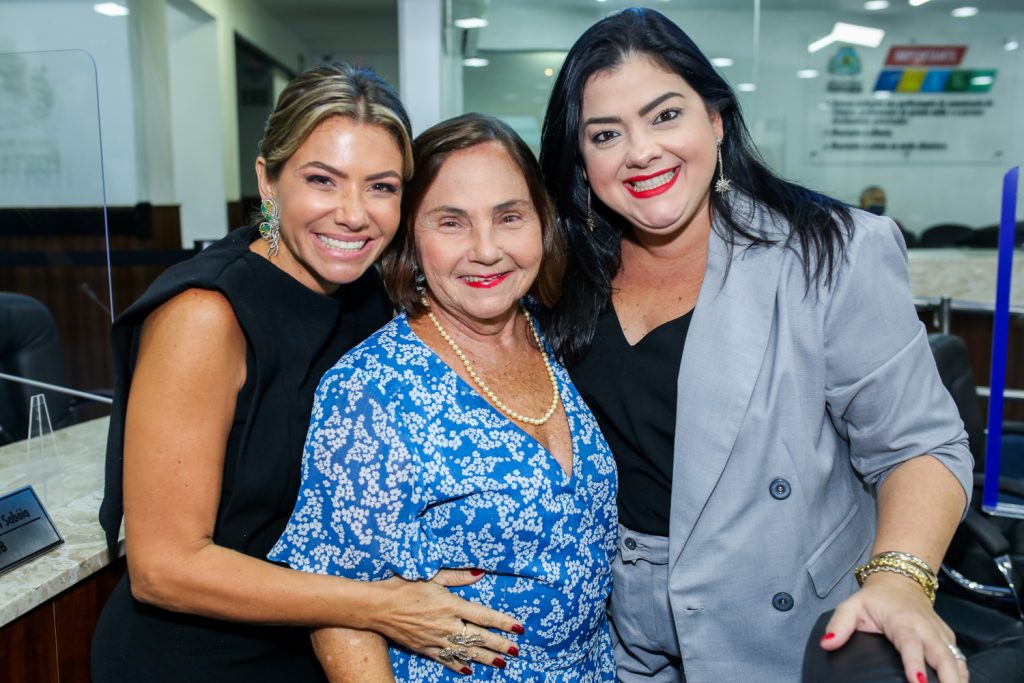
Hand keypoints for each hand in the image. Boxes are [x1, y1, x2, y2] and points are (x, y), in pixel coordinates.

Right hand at [366, 569, 521, 675]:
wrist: (377, 606)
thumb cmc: (403, 585)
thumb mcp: (432, 574)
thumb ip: (457, 576)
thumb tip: (480, 573)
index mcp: (451, 604)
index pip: (483, 616)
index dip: (503, 623)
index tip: (518, 628)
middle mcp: (446, 625)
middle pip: (478, 638)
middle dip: (499, 645)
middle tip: (516, 651)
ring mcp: (435, 639)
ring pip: (465, 652)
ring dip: (485, 658)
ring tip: (501, 664)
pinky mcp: (424, 648)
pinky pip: (446, 660)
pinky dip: (459, 666)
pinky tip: (470, 670)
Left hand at [821, 573, 967, 682]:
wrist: (899, 581)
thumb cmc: (876, 598)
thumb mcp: (851, 606)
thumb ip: (839, 625)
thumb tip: (827, 643)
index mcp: (902, 621)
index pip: (910, 645)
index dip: (914, 663)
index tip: (918, 682)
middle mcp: (925, 628)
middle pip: (943, 656)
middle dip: (948, 679)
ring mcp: (940, 634)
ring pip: (956, 659)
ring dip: (958, 679)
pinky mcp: (948, 638)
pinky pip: (959, 658)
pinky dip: (962, 674)